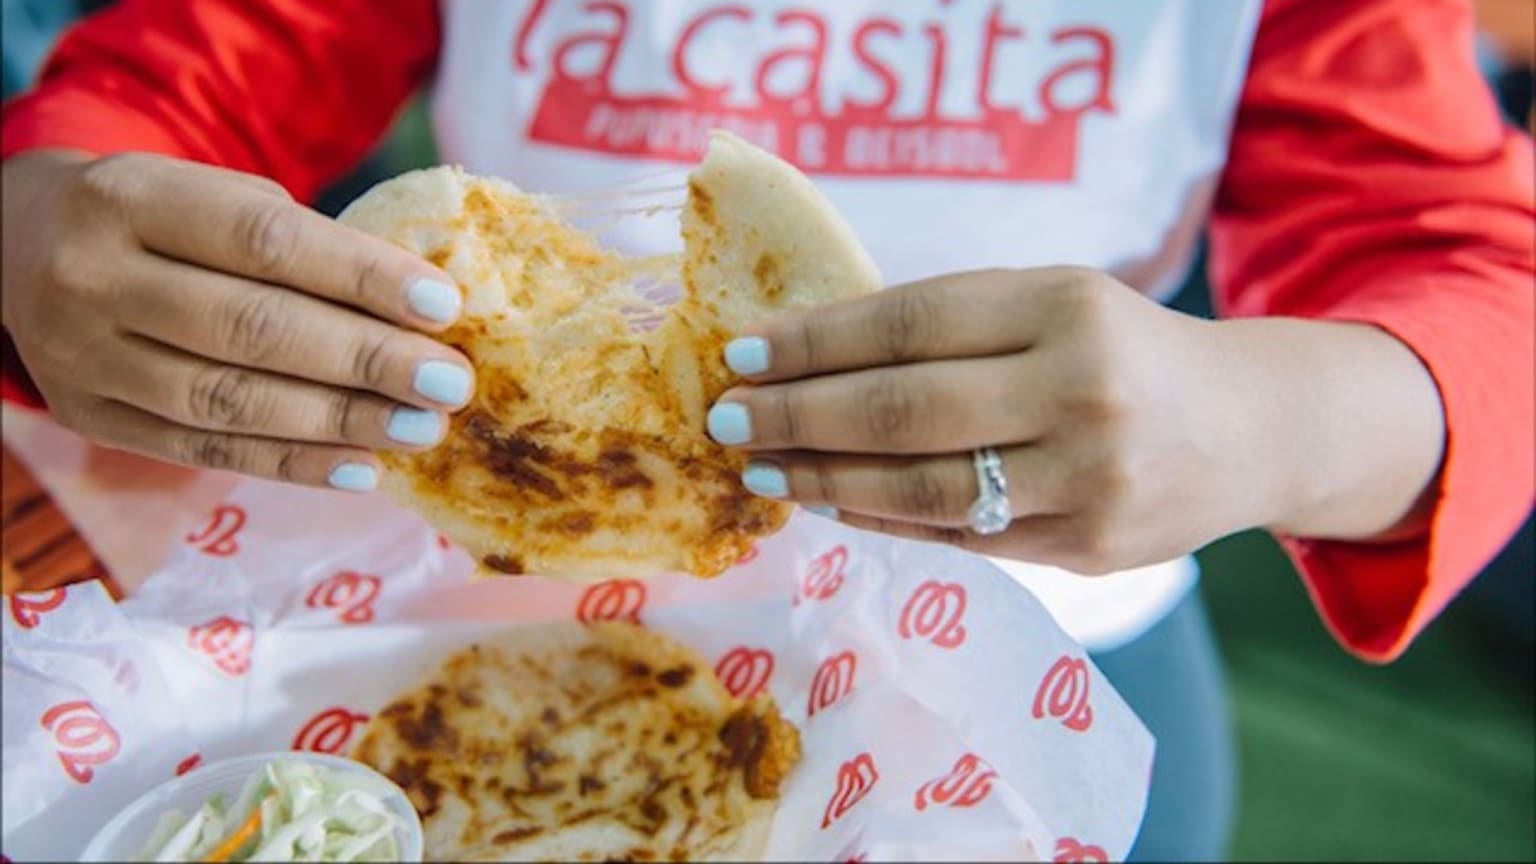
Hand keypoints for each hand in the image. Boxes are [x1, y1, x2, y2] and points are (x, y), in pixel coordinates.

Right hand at [1, 150, 474, 490]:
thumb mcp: (210, 196)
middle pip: (251, 329)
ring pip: (228, 401)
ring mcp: (85, 357)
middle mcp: (94, 278)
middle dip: (365, 360)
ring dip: (340, 421)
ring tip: (422, 430)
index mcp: (131, 198)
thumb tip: (423, 310)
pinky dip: (293, 464)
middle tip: (450, 383)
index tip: (443, 307)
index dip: (360, 277)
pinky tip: (364, 468)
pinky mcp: (93, 418)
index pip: (264, 241)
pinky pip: (206, 451)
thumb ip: (300, 244)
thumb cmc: (162, 218)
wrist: (21, 243)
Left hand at [706, 268, 1443, 573]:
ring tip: (760, 470)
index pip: (912, 322)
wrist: (1252, 429)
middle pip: (904, 408)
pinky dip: (880, 518)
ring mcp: (1088, 479)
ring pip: (921, 487)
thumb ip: (953, 323)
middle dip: (797, 414)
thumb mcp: (1056, 303)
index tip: (744, 350)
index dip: (817, 339)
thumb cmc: (1126, 351)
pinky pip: (956, 534)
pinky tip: (829, 499)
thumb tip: (807, 353)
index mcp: (1067, 306)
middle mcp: (1081, 390)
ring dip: (822, 478)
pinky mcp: (1086, 549)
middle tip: (726, 418)